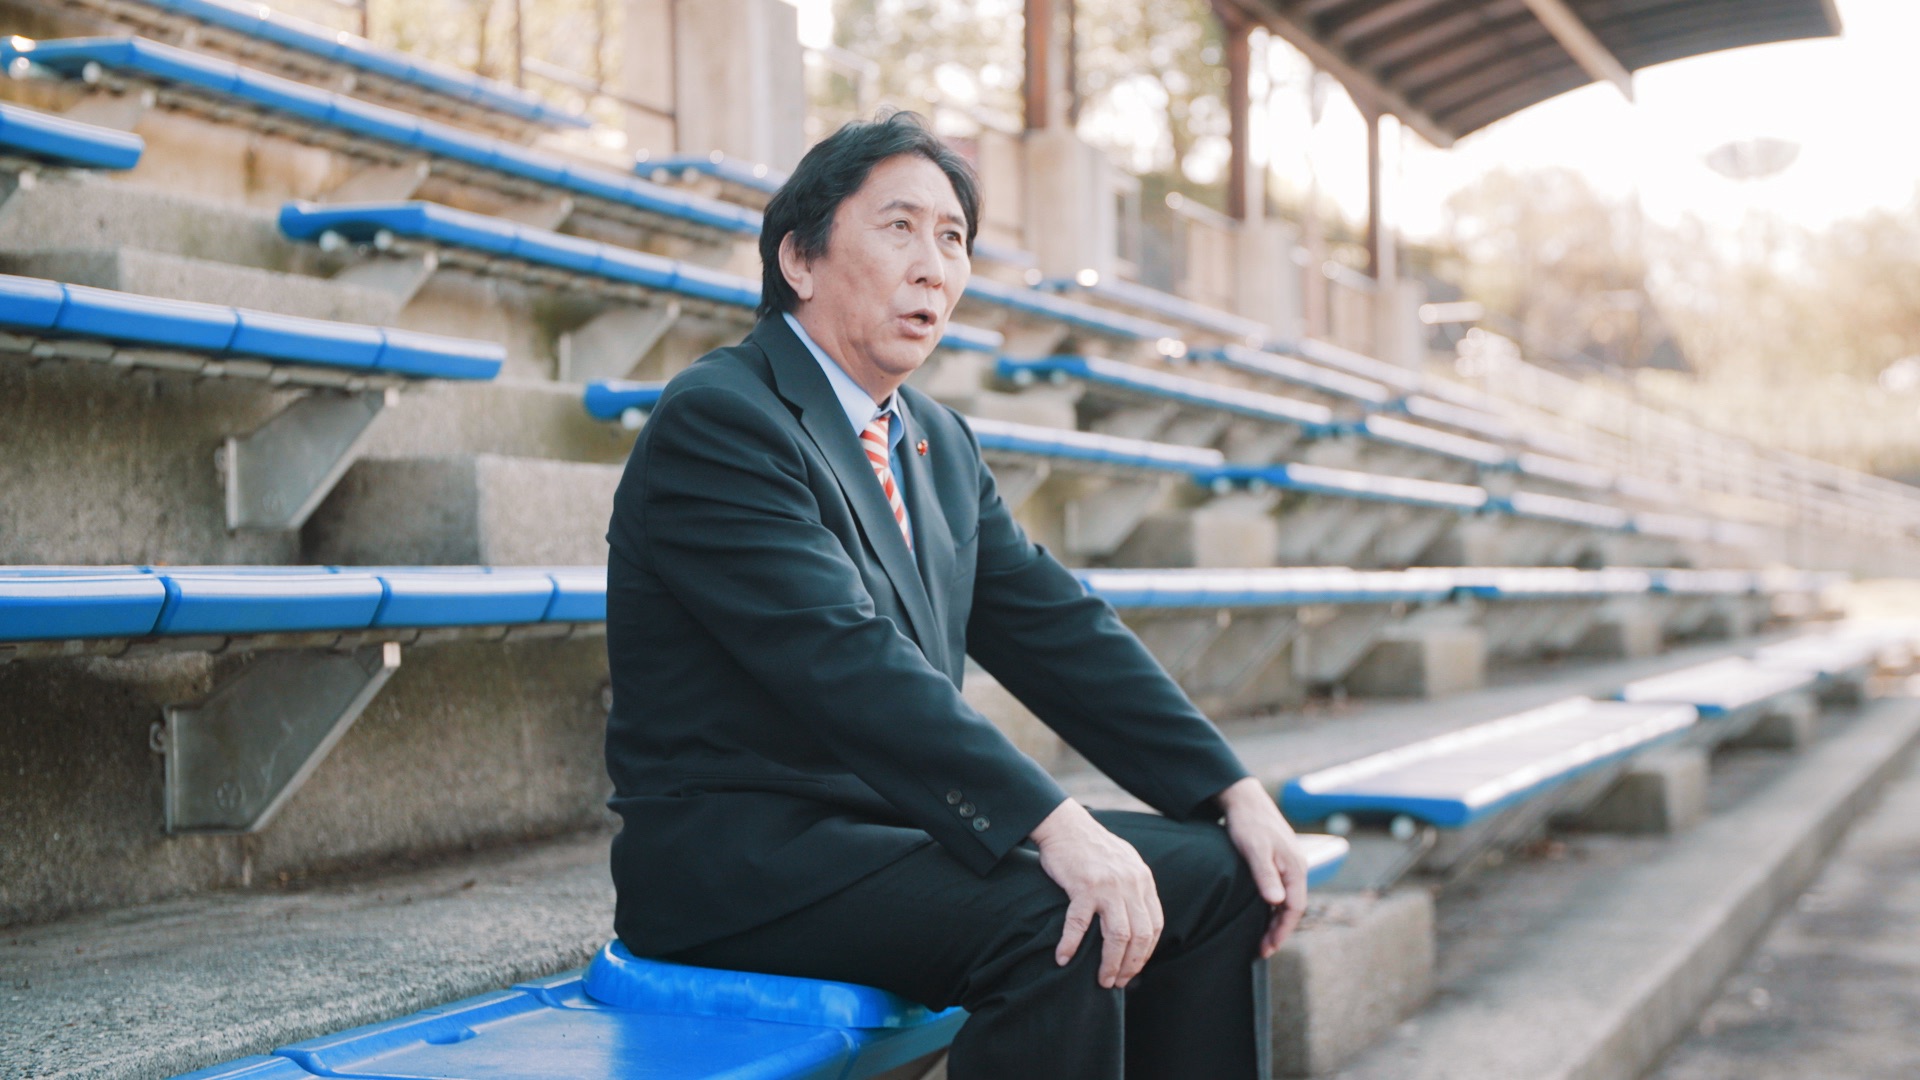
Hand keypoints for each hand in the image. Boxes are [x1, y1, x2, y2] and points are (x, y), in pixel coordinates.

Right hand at [1029, 798, 1163, 988]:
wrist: (1065, 824)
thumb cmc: (1091, 847)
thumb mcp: (1124, 862)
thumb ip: (1134, 887)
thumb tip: (1138, 918)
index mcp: (1143, 880)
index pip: (1154, 926)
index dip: (1145, 953)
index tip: (1132, 969)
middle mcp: (1130, 884)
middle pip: (1139, 936)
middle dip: (1131, 965)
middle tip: (1117, 983)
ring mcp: (1108, 885)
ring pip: (1116, 936)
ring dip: (1109, 964)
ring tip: (1101, 980)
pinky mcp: (1083, 885)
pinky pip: (1079, 924)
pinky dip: (1071, 945)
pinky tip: (1063, 958)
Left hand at [1217, 776, 1309, 957]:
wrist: (1244, 799)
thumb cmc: (1248, 823)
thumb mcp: (1254, 849)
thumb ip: (1266, 876)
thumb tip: (1278, 903)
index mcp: (1296, 868)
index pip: (1294, 909)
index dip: (1282, 931)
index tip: (1267, 948)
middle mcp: (1297, 868)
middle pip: (1293, 908)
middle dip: (1279, 931)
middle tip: (1261, 950)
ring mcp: (1289, 865)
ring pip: (1287, 900)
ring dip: (1275, 920)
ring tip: (1260, 938)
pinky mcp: (1280, 862)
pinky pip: (1282, 891)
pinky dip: (1272, 907)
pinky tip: (1260, 914)